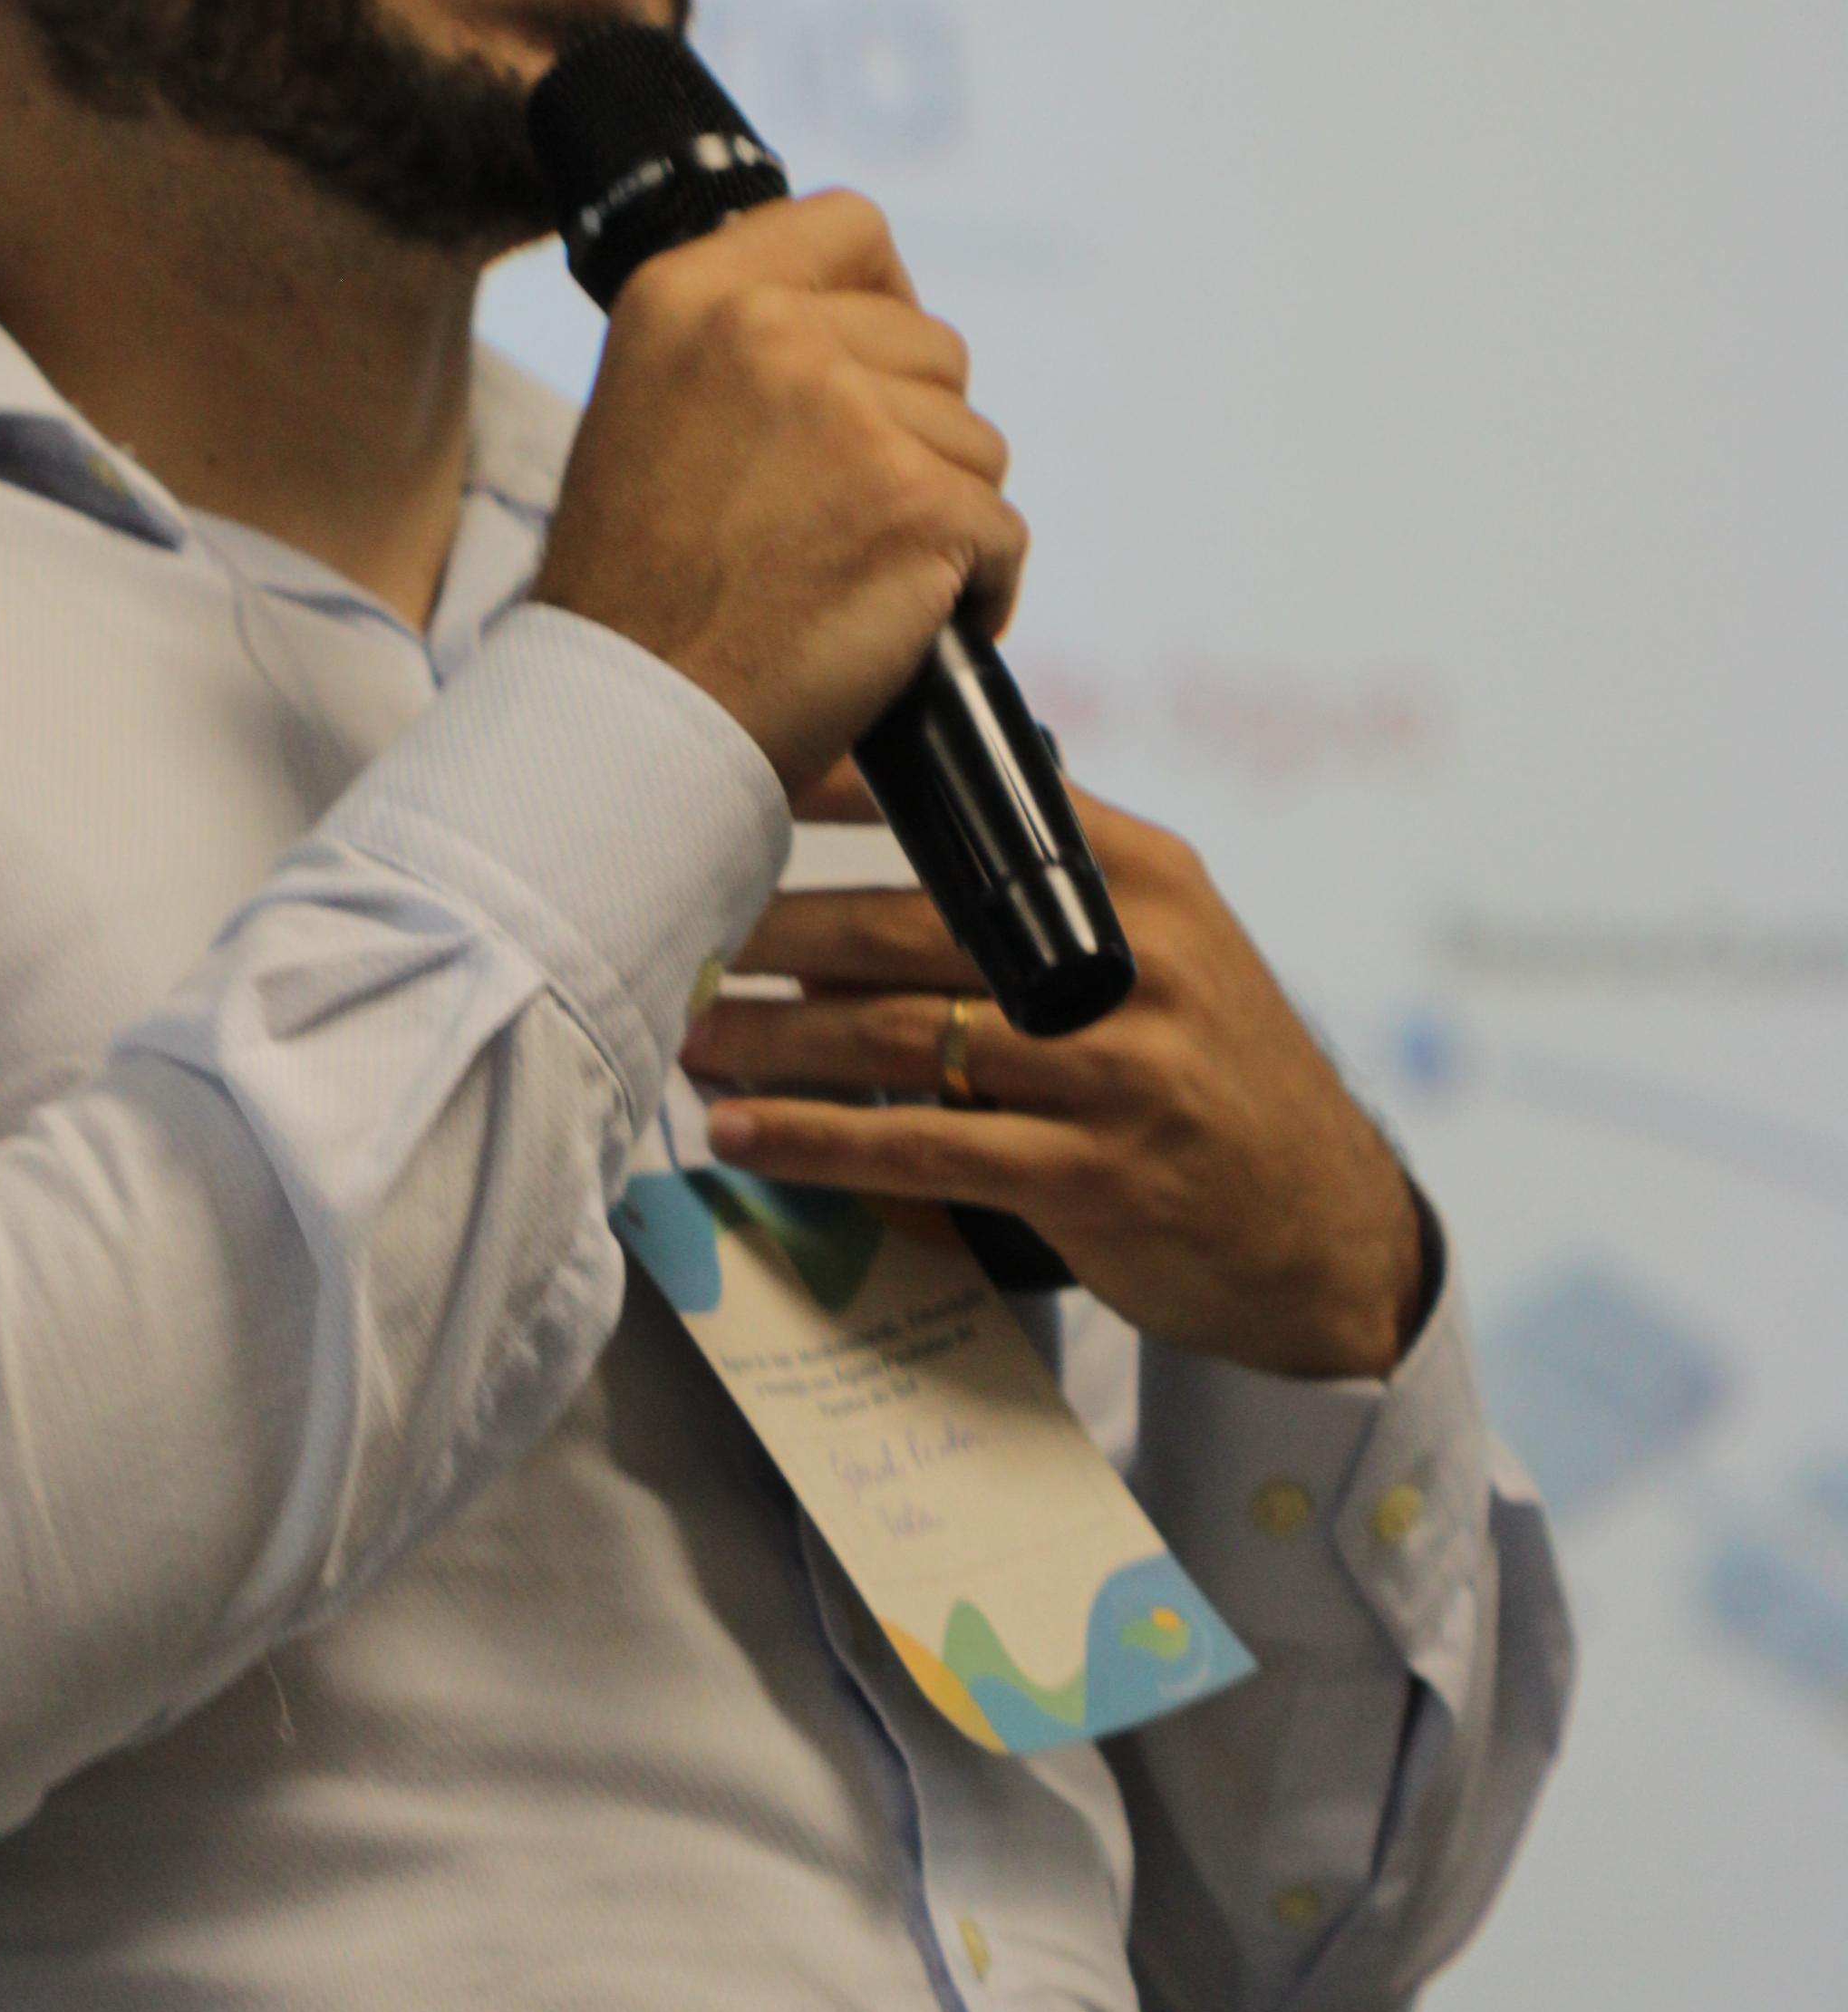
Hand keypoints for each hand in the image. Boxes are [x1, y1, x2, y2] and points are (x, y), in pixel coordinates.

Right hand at [528, 193, 1030, 805]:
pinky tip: (904, 626)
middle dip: (913, 435)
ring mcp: (848, 414)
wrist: (629, 718)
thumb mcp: (649, 410)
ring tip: (855, 579)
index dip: (880, 301)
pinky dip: (977, 591)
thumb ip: (741, 349)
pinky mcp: (916, 504)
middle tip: (838, 519)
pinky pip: (1003, 531)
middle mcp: (765, 332)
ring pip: (976, 443)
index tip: (865, 376)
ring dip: (942, 515)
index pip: (849, 226)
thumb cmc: (637, 593)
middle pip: (932, 347)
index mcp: (689, 295)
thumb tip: (860, 321)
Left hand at [681, 786, 1429, 1380]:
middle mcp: (1135, 962)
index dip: (851, 793)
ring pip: (905, 1035)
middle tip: (681, 923)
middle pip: (913, 926)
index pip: (977, 814)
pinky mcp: (1097, 1177)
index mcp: (1142, 882)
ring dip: (778, 1035)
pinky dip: (821, 1138)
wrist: (1330, 1234)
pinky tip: (746, 1134)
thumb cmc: (1218, 1078)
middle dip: (783, 927)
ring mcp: (1120, 1073)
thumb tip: (906, 830)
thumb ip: (1058, 887)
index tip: (744, 776)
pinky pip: (927, 1147)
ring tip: (690, 1033)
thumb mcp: (1170, 949)